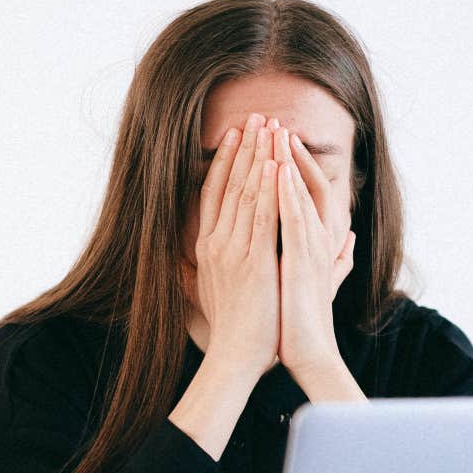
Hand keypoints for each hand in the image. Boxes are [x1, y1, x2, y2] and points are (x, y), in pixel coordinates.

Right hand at [191, 112, 281, 380]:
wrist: (235, 357)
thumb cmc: (232, 330)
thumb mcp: (214, 291)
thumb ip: (210, 268)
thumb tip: (197, 258)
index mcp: (208, 248)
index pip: (214, 194)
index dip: (225, 161)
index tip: (237, 135)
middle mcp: (215, 243)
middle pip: (228, 185)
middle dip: (244, 148)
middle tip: (257, 116)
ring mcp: (233, 251)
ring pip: (245, 193)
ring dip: (258, 157)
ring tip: (269, 126)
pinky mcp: (253, 261)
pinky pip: (261, 217)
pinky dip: (267, 188)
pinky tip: (275, 163)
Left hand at [271, 122, 355, 378]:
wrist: (309, 354)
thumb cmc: (305, 321)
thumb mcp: (317, 280)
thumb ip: (336, 258)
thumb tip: (351, 241)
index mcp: (318, 241)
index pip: (306, 191)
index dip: (292, 164)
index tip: (274, 140)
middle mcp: (319, 239)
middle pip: (305, 183)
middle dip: (288, 151)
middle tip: (272, 120)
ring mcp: (313, 249)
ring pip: (301, 194)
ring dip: (288, 162)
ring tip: (275, 132)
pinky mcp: (303, 262)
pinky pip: (294, 220)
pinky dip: (286, 193)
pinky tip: (275, 171)